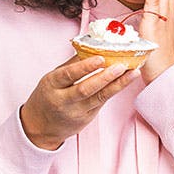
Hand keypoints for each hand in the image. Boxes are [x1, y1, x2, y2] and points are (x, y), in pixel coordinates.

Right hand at [20, 55, 139, 149]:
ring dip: (118, 85)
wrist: (40, 127)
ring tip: (132, 73)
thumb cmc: (48, 96)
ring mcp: (76, 112)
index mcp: (52, 85)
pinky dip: (114, 91)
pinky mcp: (87, 119)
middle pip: (85, 89)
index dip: (84, 67)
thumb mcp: (53, 78)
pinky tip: (126, 81)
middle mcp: (63, 100)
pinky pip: (102, 102)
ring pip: (99, 98)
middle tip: (121, 65)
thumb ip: (71, 64)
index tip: (100, 58)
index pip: (68, 75)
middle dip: (105, 77)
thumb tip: (91, 47)